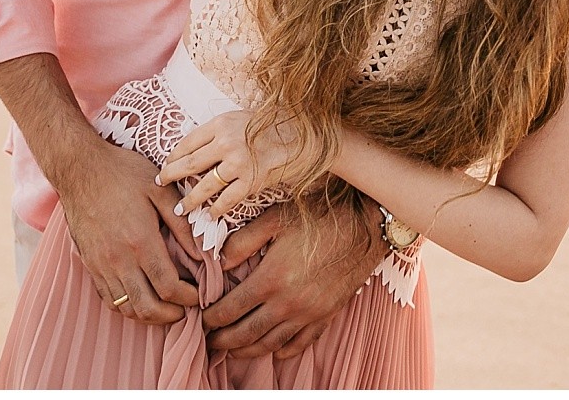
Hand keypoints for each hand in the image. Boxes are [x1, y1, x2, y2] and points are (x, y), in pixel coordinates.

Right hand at [50, 136, 204, 325]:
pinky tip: (140, 296)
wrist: (78, 167)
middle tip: (185, 309)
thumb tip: (201, 255)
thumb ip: (182, 225)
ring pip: (126, 308)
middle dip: (171, 315)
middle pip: (147, 308)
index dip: (189, 298)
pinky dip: (127, 306)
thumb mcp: (160, 190)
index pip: (169, 287)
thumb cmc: (121, 173)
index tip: (199, 294)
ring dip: (149, 315)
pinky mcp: (88, 263)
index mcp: (140, 241)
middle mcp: (119, 259)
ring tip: (165, 307)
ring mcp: (100, 264)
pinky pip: (108, 298)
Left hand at [156, 109, 301, 218]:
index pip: (187, 142)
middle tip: (160, 183)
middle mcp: (226, 142)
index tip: (165, 164)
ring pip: (205, 186)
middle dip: (171, 175)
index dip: (173, 156)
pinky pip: (227, 199)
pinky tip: (209, 215)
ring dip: (190, 200)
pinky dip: (216, 209)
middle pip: (189, 163)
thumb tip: (197, 145)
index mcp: (221, 123)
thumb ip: (219, 130)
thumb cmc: (274, 124)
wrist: (306, 136)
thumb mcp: (241, 117)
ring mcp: (238, 163)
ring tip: (181, 209)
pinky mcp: (252, 181)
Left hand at [205, 196, 383, 358]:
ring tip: (233, 351)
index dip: (212, 318)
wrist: (366, 225)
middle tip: (210, 342)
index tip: (202, 319)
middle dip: (224, 341)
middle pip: (248, 333)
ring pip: (272, 343)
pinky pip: (302, 342)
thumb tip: (219, 261)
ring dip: (249, 350)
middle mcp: (289, 302)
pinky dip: (285, 351)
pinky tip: (275, 352)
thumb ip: (242, 241)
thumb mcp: (274, 218)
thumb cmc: (319, 216)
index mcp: (271, 278)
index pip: (231, 309)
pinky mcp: (327, 315)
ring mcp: (309, 312)